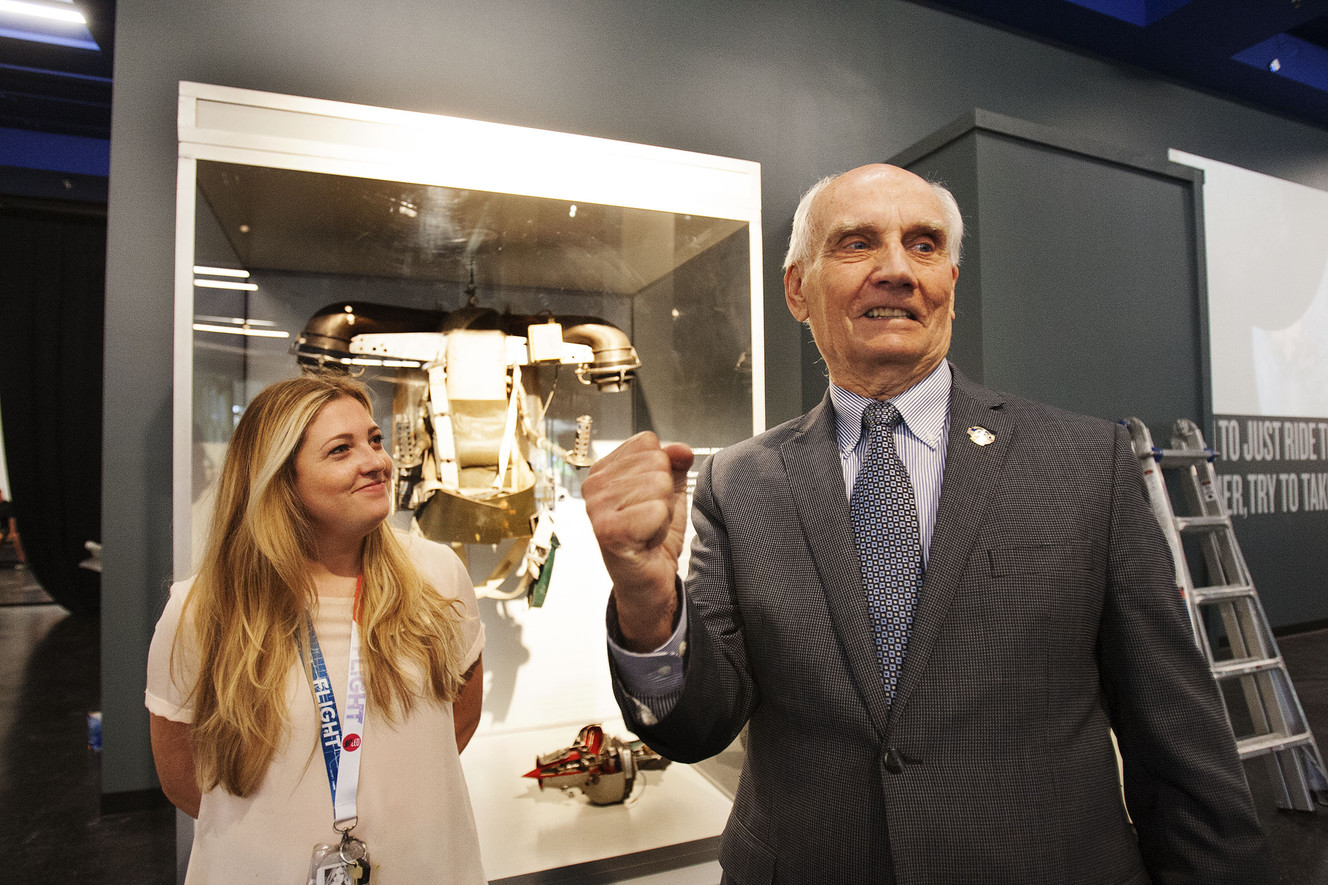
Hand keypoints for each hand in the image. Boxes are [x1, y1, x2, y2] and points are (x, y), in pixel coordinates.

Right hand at [583, 432, 693, 650]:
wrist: (648, 582)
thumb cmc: (652, 537)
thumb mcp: (669, 492)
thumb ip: (675, 464)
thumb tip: (682, 449)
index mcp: (604, 470)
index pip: (647, 442)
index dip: (661, 470)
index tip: (648, 498)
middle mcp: (594, 486)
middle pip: (656, 461)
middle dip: (664, 493)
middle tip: (648, 518)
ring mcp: (597, 508)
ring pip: (658, 484)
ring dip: (662, 512)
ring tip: (646, 529)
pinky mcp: (608, 531)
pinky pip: (656, 510)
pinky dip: (659, 528)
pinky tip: (645, 541)